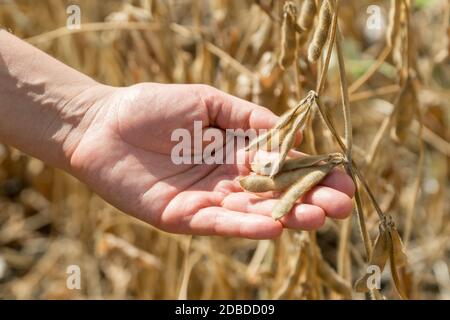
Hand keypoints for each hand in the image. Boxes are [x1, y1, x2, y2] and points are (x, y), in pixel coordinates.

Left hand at [68, 83, 354, 238]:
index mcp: (235, 150)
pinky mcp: (183, 216)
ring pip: (252, 212)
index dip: (311, 172)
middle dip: (308, 200)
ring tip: (318, 217)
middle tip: (341, 206)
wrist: (102, 124)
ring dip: (286, 216)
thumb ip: (247, 117)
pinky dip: (246, 225)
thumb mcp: (207, 101)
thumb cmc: (151, 106)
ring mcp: (206, 200)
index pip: (282, 165)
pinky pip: (219, 223)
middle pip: (273, 194)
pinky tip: (274, 225)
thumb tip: (294, 130)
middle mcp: (226, 179)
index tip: (343, 179)